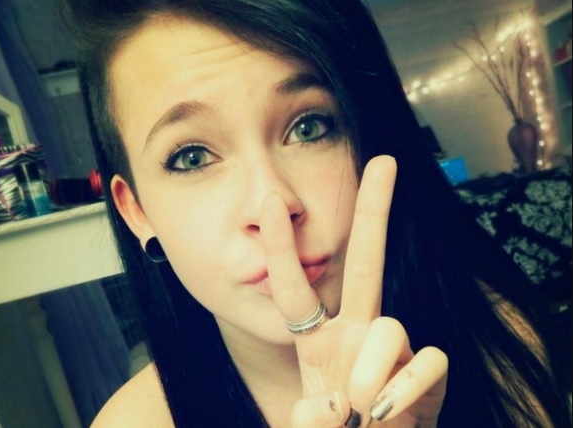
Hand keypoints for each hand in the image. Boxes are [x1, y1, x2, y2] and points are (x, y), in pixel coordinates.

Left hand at [260, 156, 447, 427]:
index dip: (281, 250)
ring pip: (389, 327)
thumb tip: (331, 404)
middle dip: (374, 211)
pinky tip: (388, 413)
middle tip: (384, 161)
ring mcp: (393, 350)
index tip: (268, 205)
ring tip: (363, 412)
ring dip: (369, 372)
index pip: (296, 289)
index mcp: (318, 340)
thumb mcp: (307, 426)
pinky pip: (428, 361)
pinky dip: (407, 389)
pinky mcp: (429, 372)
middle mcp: (356, 333)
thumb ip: (306, 421)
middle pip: (366, 262)